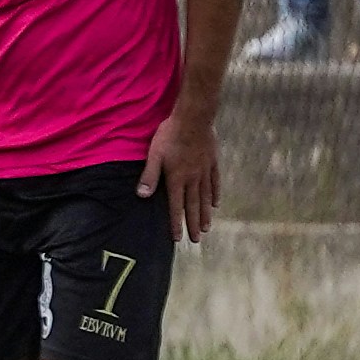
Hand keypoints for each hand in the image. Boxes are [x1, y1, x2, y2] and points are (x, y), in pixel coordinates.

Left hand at [140, 109, 221, 239]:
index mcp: (177, 178)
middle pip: (193, 206)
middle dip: (193, 224)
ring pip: (206, 197)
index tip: (178, 238)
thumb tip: (142, 195)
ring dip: (205, 213)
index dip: (176, 223)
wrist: (193, 119)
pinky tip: (216, 203)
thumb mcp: (154, 155)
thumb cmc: (169, 136)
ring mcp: (204, 171)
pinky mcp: (212, 162)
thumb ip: (149, 176)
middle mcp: (193, 179)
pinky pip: (215, 182)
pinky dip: (215, 194)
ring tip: (207, 227)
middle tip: (197, 240)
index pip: (176, 206)